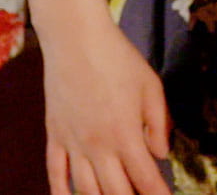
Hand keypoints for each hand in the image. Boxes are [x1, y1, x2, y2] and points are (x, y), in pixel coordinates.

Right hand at [42, 17, 171, 194]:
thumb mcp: (150, 86)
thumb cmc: (117, 57)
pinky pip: (56, 173)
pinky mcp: (55, 134)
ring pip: (86, 190)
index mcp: (126, 134)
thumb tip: (161, 154)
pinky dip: (62, 193)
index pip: (146, 180)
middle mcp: (98, 146)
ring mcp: (73, 143)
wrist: (75, 37)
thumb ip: (159, 123)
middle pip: (117, 193)